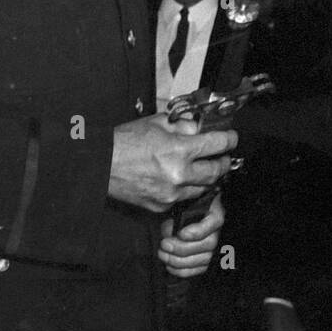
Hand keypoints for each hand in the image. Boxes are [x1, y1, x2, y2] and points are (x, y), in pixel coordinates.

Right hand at [108, 115, 236, 211]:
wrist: (99, 165)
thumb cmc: (124, 142)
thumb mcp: (157, 123)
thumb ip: (184, 126)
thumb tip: (201, 128)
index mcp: (179, 150)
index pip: (217, 145)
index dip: (229, 140)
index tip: (231, 138)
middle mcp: (178, 174)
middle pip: (216, 172)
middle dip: (223, 163)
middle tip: (223, 156)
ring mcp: (170, 194)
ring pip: (202, 189)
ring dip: (206, 178)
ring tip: (204, 168)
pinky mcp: (160, 206)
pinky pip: (182, 199)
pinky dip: (186, 190)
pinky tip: (182, 180)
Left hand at [158, 193, 224, 277]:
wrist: (192, 219)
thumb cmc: (189, 211)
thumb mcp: (185, 207)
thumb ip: (179, 216)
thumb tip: (169, 230)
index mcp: (217, 214)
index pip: (213, 223)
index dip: (197, 231)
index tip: (180, 233)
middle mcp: (219, 233)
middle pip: (208, 244)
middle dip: (182, 247)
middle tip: (164, 244)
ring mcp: (215, 249)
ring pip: (202, 260)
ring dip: (179, 260)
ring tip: (163, 254)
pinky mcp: (207, 262)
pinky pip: (197, 270)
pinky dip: (181, 271)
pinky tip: (169, 265)